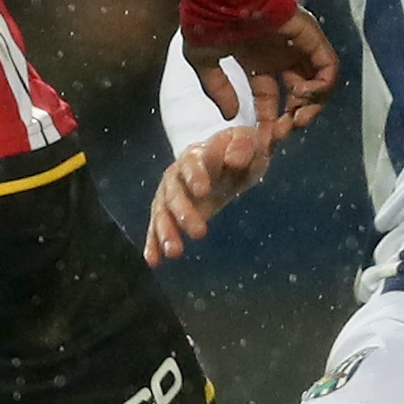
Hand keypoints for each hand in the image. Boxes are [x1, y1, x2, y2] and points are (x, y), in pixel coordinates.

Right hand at [145, 124, 275, 265]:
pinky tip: (153, 260)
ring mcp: (170, 192)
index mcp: (199, 154)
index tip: (203, 191)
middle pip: (175, 192)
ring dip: (166, 231)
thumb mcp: (250, 144)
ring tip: (174, 252)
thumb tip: (234, 159)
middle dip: (184, 212)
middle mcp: (178, 173)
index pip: (194, 163)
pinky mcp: (167, 211)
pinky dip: (153, 242)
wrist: (225, 158)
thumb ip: (244, 148)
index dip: (196, 176)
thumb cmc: (239, 152)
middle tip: (199, 232)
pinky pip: (156, 227)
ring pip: (163, 212)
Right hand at [186, 7, 336, 138]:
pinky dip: (321, 87)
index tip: (265, 139)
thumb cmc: (207, 20)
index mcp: (258, 61)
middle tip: (284, 132)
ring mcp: (298, 46)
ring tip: (296, 117)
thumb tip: (230, 114)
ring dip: (311, 106)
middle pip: (298, 95)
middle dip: (293, 118)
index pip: (271, 98)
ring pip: (318, 83)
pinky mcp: (311, 36)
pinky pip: (328, 67)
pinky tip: (301, 96)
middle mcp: (281, 56)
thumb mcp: (203, 60)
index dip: (269, 121)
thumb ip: (217, 88)